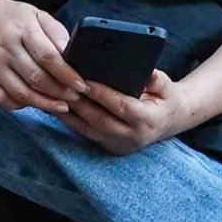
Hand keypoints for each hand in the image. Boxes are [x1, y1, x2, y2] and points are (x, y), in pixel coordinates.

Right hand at [0, 0, 89, 117]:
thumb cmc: (12, 17)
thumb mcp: (36, 14)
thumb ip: (56, 32)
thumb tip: (73, 54)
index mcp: (22, 28)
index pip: (48, 56)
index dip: (67, 74)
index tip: (81, 85)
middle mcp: (4, 47)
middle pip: (36, 78)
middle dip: (59, 92)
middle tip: (75, 97)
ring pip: (20, 93)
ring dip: (44, 103)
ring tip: (61, 106)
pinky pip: (1, 99)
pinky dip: (20, 105)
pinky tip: (33, 102)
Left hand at [63, 69, 188, 156]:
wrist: (168, 122)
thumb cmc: (166, 100)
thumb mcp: (169, 88)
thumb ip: (160, 81)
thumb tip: (150, 74)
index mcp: (148, 120)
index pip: (122, 106)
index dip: (102, 94)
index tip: (84, 80)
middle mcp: (132, 137)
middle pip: (100, 119)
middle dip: (79, 103)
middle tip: (60, 85)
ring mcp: (119, 145)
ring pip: (88, 129)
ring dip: (69, 113)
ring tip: (52, 94)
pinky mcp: (108, 147)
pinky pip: (85, 133)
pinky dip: (70, 120)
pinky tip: (56, 105)